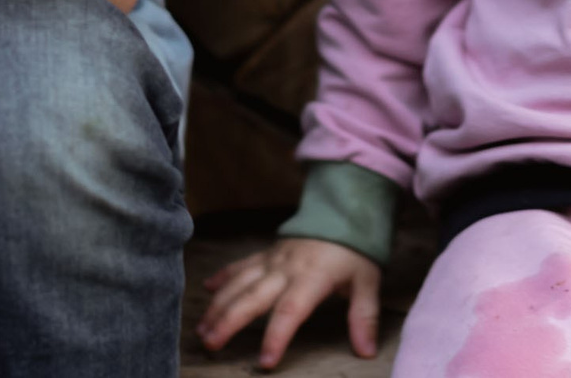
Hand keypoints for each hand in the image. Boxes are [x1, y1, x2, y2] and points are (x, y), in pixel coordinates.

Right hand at [198, 238, 381, 370]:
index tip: (265, 361)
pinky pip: (241, 264)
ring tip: (202, 329)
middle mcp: (286, 269)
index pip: (290, 311)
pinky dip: (224, 275)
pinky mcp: (268, 252)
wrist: (345, 209)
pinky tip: (206, 287)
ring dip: (219, 304)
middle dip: (229, 321)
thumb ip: (363, 316)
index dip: (276, 336)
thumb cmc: (356, 250)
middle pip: (252, 297)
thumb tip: (366, 352)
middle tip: (210, 344)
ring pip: (239, 282)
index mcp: (311, 278)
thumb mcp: (368, 282)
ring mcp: (273, 260)